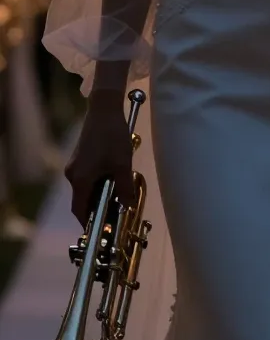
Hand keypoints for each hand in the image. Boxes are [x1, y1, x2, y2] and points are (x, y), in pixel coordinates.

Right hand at [65, 92, 134, 227]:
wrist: (104, 109)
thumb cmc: (113, 136)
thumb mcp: (122, 164)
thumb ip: (124, 188)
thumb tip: (127, 207)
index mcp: (80, 179)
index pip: (80, 210)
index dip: (89, 222)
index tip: (101, 229)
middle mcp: (73, 174)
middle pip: (82, 200)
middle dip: (97, 208)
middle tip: (115, 213)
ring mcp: (75, 165)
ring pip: (85, 188)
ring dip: (99, 194)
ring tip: (118, 196)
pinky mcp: (80, 157)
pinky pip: (87, 177)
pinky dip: (98, 183)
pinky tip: (113, 178)